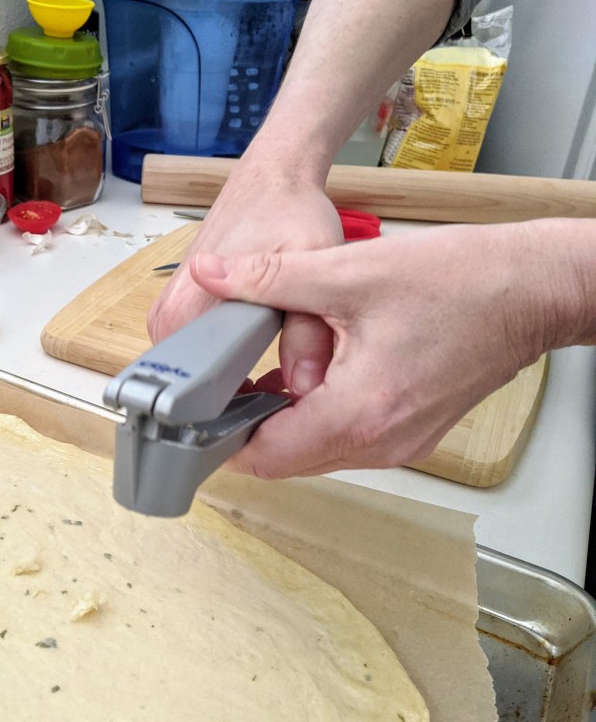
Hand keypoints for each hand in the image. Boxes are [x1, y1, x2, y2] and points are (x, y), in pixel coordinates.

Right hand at [148, 169, 343, 395]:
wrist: (270, 179)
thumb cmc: (287, 215)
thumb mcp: (314, 265)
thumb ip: (309, 332)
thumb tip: (304, 386)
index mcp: (190, 310)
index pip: (194, 392)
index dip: (237, 413)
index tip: (269, 413)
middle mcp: (167, 315)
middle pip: (193, 388)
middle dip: (238, 396)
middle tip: (280, 383)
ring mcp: (166, 313)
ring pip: (194, 374)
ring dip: (231, 379)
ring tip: (272, 364)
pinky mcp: (174, 309)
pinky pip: (193, 355)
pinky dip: (223, 361)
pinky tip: (255, 349)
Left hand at [190, 222, 551, 478]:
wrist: (536, 290)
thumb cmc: (464, 281)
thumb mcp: (348, 272)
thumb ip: (269, 278)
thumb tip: (213, 276)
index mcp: (359, 412)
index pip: (266, 458)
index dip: (222, 438)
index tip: (198, 412)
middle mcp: (380, 443)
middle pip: (287, 462)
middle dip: (248, 430)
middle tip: (221, 388)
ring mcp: (399, 444)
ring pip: (316, 453)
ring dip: (284, 423)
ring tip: (261, 376)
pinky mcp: (410, 433)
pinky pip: (345, 440)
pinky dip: (317, 417)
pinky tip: (308, 376)